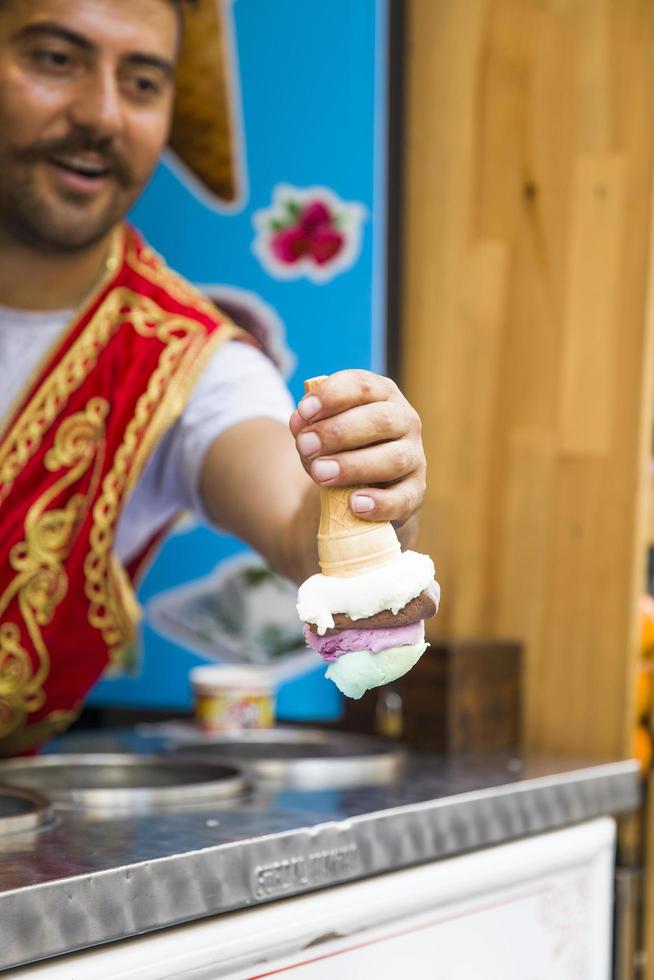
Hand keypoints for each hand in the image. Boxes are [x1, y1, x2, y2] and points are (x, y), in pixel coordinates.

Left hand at [289, 370, 425, 526]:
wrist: (361, 489)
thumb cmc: (340, 450)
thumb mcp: (321, 433)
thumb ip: (309, 428)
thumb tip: (299, 425)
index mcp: (382, 395)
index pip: (362, 385)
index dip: (332, 396)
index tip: (304, 412)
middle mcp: (405, 421)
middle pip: (381, 420)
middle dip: (338, 432)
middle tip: (305, 446)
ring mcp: (414, 457)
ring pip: (394, 458)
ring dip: (353, 465)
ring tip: (320, 474)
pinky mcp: (415, 492)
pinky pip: (403, 499)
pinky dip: (380, 503)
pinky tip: (354, 504)